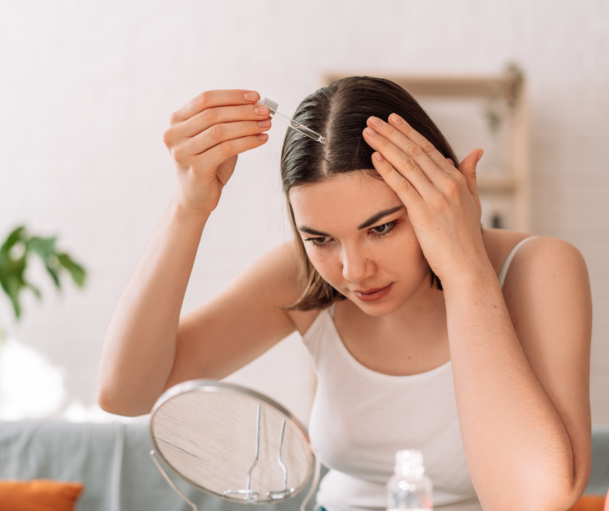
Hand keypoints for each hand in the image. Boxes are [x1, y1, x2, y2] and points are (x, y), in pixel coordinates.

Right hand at [163, 90, 271, 215]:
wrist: (196, 198)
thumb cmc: (208, 165)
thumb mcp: (214, 138)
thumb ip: (227, 121)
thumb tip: (256, 107)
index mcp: (177, 120)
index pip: (206, 98)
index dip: (232, 96)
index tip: (255, 97)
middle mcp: (174, 134)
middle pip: (213, 114)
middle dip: (243, 110)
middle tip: (265, 112)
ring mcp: (182, 152)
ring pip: (220, 131)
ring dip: (248, 126)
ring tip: (266, 125)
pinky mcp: (195, 168)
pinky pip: (226, 149)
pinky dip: (247, 142)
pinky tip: (261, 140)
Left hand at [362, 114, 489, 282]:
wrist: (467, 266)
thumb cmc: (466, 238)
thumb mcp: (473, 203)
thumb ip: (470, 176)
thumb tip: (476, 151)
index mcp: (457, 180)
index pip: (428, 149)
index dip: (409, 132)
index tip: (393, 120)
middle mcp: (448, 184)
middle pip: (415, 151)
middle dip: (392, 133)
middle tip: (373, 118)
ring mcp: (436, 197)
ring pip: (407, 163)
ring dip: (385, 144)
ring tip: (368, 131)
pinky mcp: (423, 213)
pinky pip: (402, 185)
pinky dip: (388, 169)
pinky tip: (375, 156)